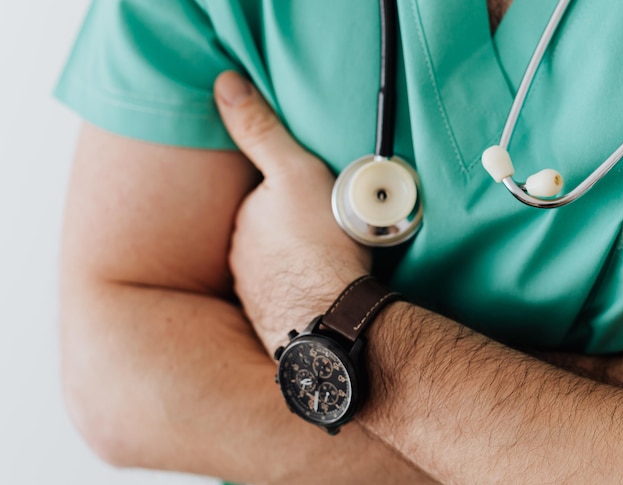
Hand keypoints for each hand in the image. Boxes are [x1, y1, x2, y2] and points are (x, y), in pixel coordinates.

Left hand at [214, 71, 370, 354]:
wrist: (332, 317)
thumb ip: (260, 129)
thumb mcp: (294, 172)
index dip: (290, 196)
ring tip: (331, 264)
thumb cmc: (319, 243)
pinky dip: (304, 293)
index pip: (261, 200)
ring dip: (297, 264)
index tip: (316, 201)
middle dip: (291, 232)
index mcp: (244, 221)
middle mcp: (240, 259)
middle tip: (330, 231)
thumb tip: (224, 84)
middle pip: (268, 235)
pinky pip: (289, 299)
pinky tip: (325, 294)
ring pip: (277, 268)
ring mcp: (255, 294)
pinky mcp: (274, 323)